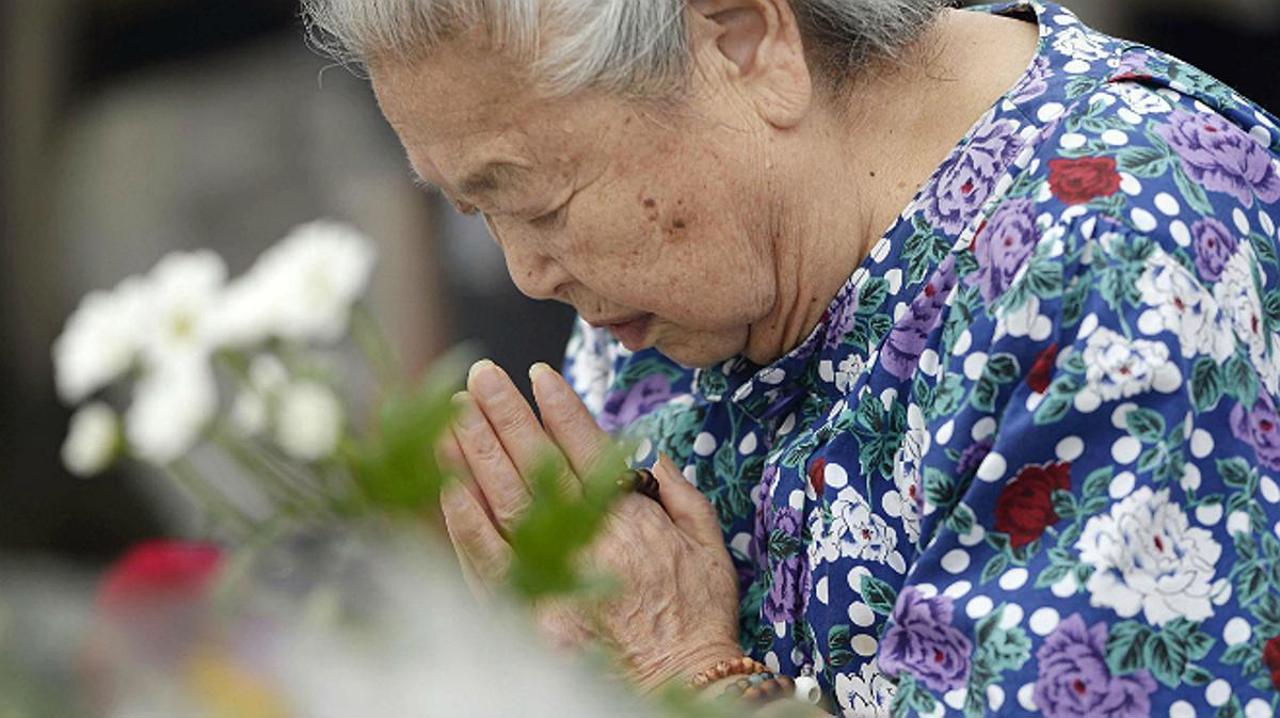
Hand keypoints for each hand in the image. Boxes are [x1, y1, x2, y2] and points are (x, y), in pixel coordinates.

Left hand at [436, 359, 741, 691]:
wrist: (682, 677)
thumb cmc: (698, 613)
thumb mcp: (710, 541)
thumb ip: (679, 490)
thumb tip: (648, 450)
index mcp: (630, 514)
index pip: (584, 445)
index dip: (559, 405)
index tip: (538, 373)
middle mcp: (589, 534)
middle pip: (535, 461)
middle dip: (505, 413)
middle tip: (480, 376)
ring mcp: (555, 569)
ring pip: (504, 499)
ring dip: (475, 453)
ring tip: (452, 415)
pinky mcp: (530, 606)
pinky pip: (488, 558)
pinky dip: (465, 521)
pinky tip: (448, 488)